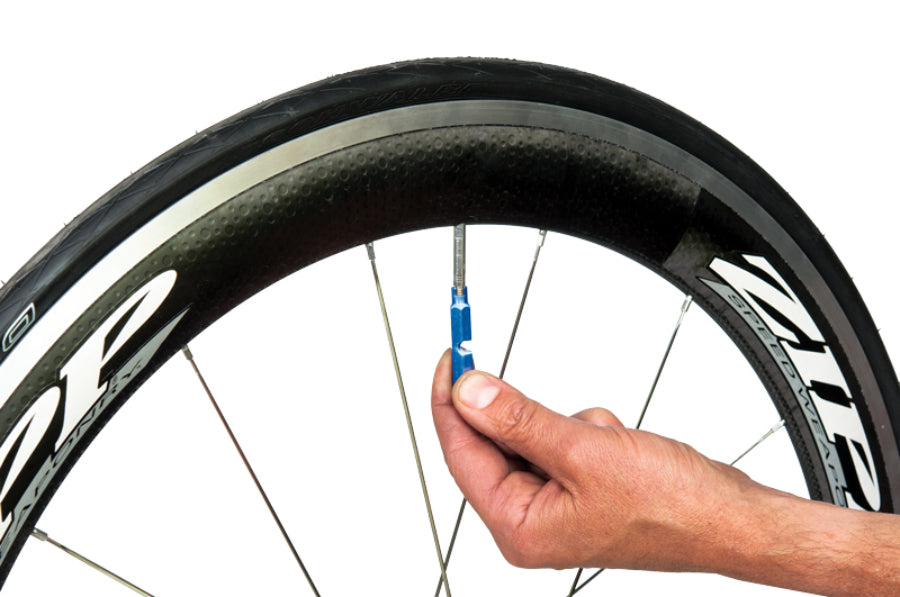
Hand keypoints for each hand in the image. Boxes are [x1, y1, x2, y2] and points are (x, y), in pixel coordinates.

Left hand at [430, 350, 755, 571]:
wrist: (729, 518)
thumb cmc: (672, 509)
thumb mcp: (583, 453)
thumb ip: (518, 420)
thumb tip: (469, 393)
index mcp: (519, 527)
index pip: (462, 454)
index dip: (449, 401)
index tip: (450, 359)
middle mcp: (531, 521)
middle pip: (491, 445)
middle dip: (517, 411)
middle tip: (498, 365)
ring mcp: (555, 504)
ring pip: (529, 437)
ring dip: (558, 422)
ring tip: (600, 437)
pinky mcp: (578, 487)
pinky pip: (559, 440)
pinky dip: (583, 430)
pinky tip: (615, 443)